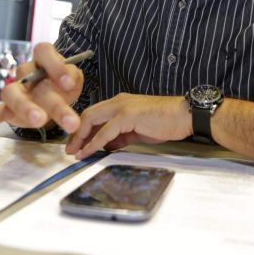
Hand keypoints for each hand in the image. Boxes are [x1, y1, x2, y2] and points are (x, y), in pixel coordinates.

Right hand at [0, 43, 83, 133]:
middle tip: (67, 120)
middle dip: (52, 101)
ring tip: (40, 121)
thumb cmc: (62, 86)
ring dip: (26, 107)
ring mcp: (16, 90)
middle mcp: (26, 72)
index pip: (43, 51)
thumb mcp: (74, 78)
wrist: (53, 100)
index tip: (68, 83)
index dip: (55, 64)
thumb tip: (68, 81)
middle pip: (30, 78)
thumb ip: (72, 76)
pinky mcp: (8, 108)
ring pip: (13, 94)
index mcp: (43, 60)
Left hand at [65, 93, 191, 158]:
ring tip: (74, 152)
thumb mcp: (138, 130)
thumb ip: (121, 136)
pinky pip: (105, 131)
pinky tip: (88, 152)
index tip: (76, 144)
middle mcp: (118, 101)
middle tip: (69, 149)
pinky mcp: (127, 115)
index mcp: (120, 102)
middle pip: (88, 115)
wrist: (184, 116)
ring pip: (92, 120)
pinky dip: (94, 142)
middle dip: (76, 133)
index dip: (82, 129)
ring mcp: (122, 107)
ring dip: (80, 138)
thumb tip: (107, 146)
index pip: (94, 113)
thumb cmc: (165, 122)